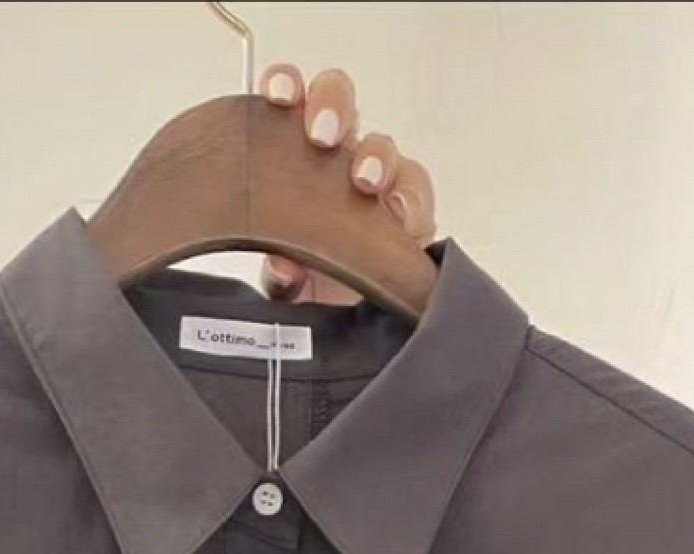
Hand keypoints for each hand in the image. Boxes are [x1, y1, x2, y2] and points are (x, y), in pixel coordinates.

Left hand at [256, 62, 437, 304]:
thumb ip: (280, 275)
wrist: (347, 325)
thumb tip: (284, 268)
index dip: (284, 89)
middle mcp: (336, 159)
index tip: (276, 96)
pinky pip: (417, 189)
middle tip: (321, 135)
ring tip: (364, 180)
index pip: (288, 105)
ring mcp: (377, 180)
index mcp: (292, 158)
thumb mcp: (284, 284)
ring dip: (374, 156)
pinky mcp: (412, 211)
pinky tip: (400, 213)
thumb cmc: (311, 284)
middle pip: (338, 103)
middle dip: (331, 108)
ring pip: (380, 145)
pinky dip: (410, 198)